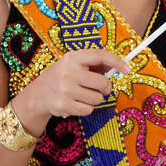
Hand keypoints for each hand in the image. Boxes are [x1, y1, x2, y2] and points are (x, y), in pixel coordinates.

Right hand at [11, 49, 125, 134]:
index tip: (128, 69)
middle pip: (103, 83)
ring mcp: (65, 90)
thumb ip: (93, 64)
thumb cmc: (61, 77)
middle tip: (98, 88)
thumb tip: (117, 67)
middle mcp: (68, 72)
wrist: (37, 96)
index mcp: (72, 58)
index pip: (100, 55)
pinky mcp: (64, 105)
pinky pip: (89, 109)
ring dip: (94, 99)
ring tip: (81, 95)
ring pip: (98, 99)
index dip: (117, 62)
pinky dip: (85, 108)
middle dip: (105, 88)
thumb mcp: (73, 65)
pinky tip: (75, 103)